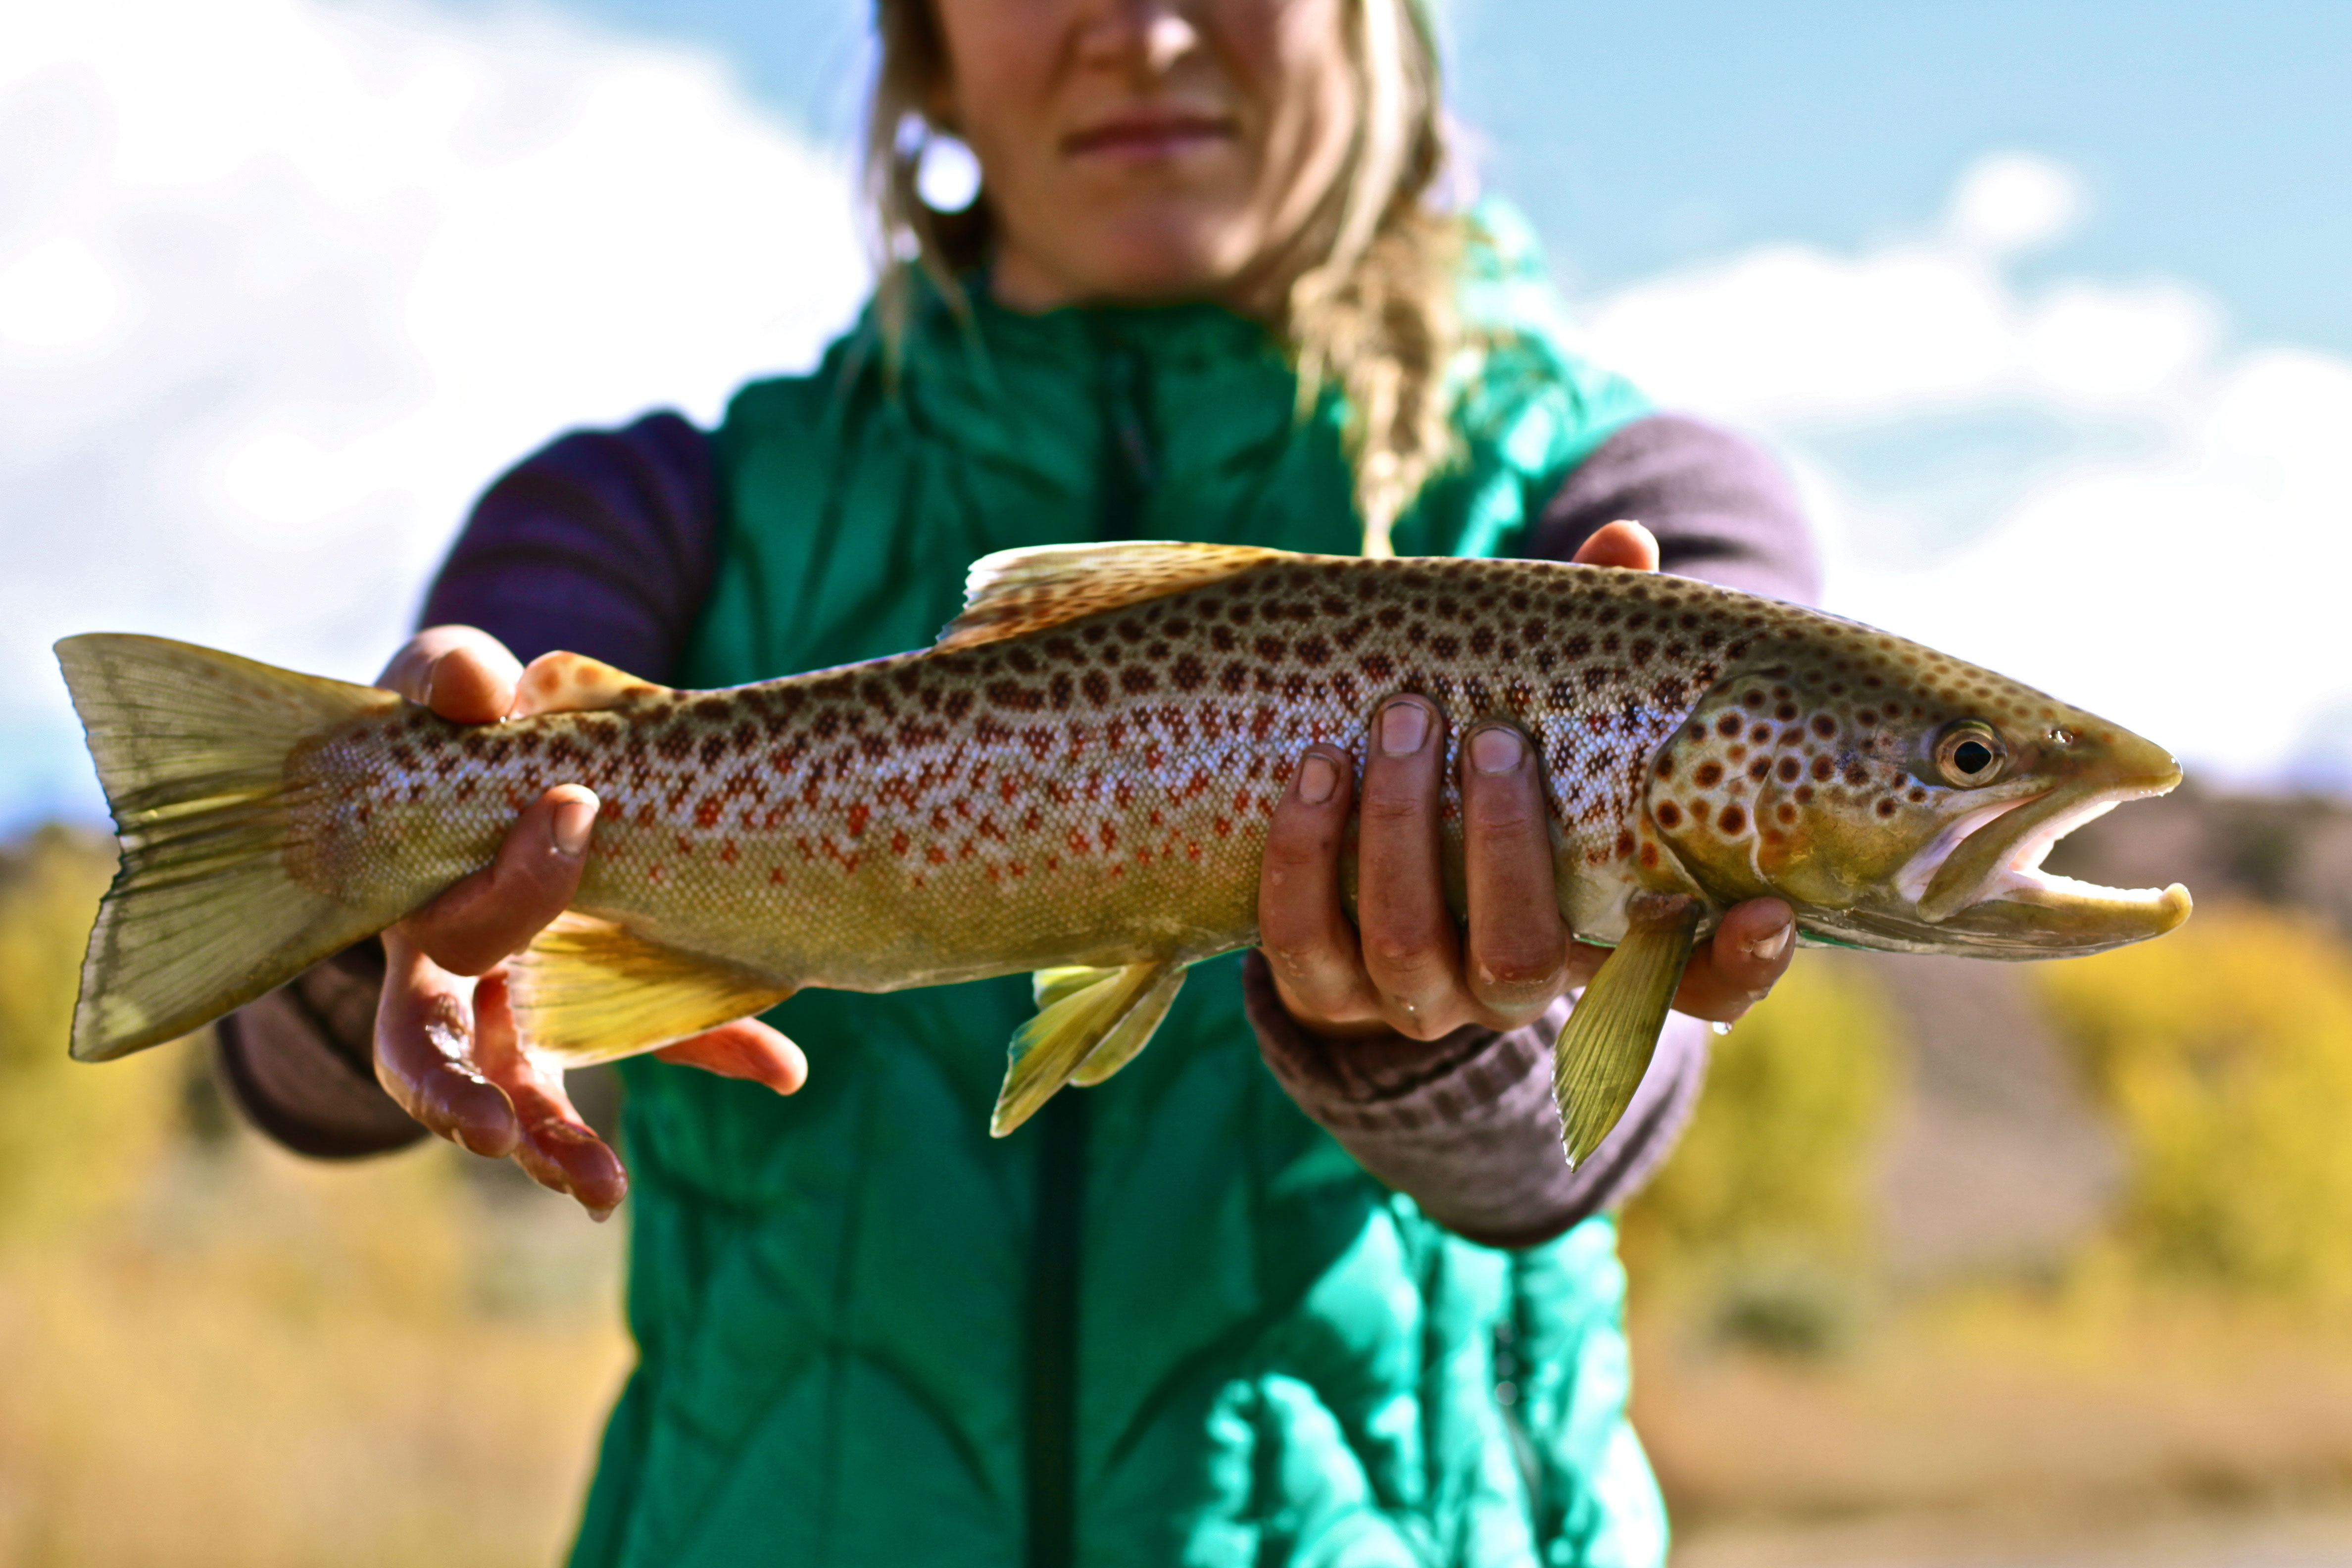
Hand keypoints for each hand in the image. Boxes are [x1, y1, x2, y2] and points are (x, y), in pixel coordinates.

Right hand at [371, 627, 806, 1216]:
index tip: (578, 808)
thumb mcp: (446, 689)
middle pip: (440, 1061)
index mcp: (414, 909)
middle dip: (464, 1099)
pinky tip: (782, 1066)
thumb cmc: (456, 725)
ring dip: (561, 1140)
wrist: (511, 744)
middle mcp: (458, 975)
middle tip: (497, 1132)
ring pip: (530, 1088)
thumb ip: (449, 680)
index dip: (509, 883)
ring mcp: (529, 1001)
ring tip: (601, 1189)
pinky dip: (723, 1046)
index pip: (444, 931)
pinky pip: (658, 1031)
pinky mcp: (607, 992)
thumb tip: (478, 690)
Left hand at [1257, 522, 1797, 1042]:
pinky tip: (1314, 767)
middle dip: (1503, 844)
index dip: (1737, 966)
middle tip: (1494, 734)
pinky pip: (1298, 946)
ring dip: (1396, 830)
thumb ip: (1590, 654)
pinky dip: (1305, 854)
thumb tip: (1624, 544)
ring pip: (1405, 948)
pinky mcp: (1320, 992)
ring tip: (1398, 722)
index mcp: (1592, 942)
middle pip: (1518, 959)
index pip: (1691, 988)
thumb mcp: (1544, 729)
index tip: (1767, 911)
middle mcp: (1508, 992)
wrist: (1353, 878)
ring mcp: (1411, 1001)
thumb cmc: (1480, 783)